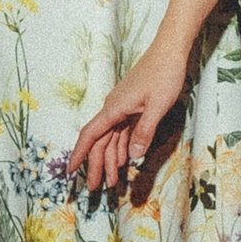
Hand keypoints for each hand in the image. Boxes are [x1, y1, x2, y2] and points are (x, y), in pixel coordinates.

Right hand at [70, 36, 190, 194]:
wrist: (170, 51)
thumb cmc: (164, 75)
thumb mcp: (157, 106)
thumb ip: (144, 132)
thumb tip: (132, 157)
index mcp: (114, 109)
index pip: (90, 135)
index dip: (79, 154)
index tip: (70, 172)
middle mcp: (114, 110)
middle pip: (100, 142)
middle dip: (96, 166)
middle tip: (95, 190)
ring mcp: (123, 109)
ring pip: (111, 140)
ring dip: (110, 161)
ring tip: (112, 183)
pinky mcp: (133, 108)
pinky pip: (123, 133)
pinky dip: (122, 149)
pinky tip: (123, 162)